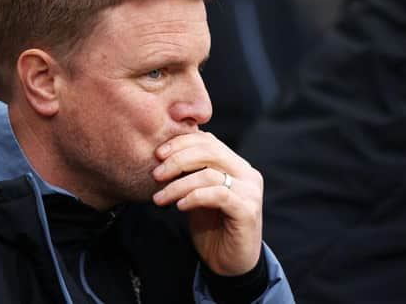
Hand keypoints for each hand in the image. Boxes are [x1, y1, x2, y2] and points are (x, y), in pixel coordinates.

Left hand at [152, 131, 262, 275]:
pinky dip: (194, 197)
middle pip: (209, 151)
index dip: (181, 143)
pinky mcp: (247, 211)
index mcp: (236, 164)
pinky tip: (179, 207)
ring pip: (209, 174)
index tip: (158, 154)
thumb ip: (190, 173)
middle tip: (156, 175)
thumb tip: (163, 153)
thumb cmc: (212, 227)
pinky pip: (217, 195)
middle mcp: (247, 173)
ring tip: (159, 198)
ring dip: (178, 185)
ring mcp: (250, 191)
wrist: (229, 264)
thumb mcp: (197, 194)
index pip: (208, 141)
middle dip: (177, 160)